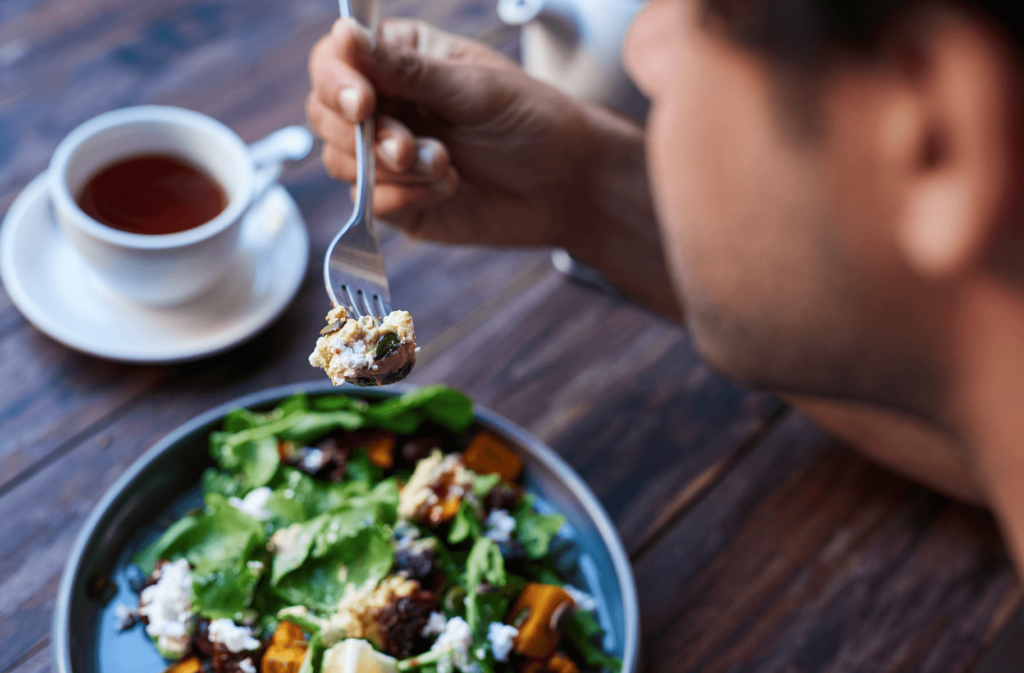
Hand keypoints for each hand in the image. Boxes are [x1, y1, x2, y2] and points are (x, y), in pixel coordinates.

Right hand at [307, 17, 592, 246]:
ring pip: (342, 161)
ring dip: (391, 169)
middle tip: (407, 147)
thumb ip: (406, 70)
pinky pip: (369, 203)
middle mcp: (386, 106)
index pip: (334, 62)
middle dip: (364, 135)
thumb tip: (345, 34)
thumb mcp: (472, 88)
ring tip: (445, 164)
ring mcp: (387, 157)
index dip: (337, 82)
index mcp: (399, 60)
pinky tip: (446, 187)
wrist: (566, 186)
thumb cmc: (530, 121)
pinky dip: (402, 197)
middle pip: (326, 115)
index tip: (363, 103)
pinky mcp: (398, 200)